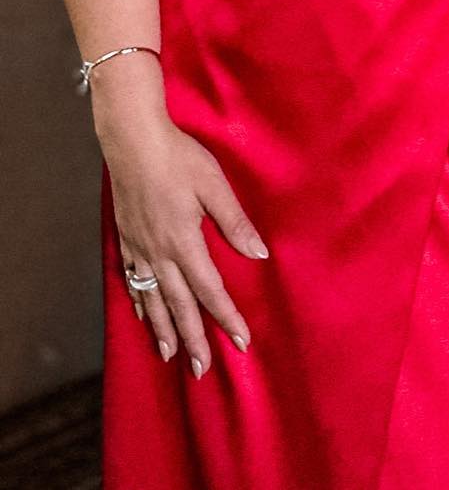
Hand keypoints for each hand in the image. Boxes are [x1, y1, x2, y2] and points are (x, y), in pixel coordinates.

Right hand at [94, 66, 267, 374]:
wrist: (133, 142)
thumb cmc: (178, 159)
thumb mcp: (214, 186)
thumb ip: (235, 222)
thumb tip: (259, 254)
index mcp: (184, 242)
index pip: (210, 290)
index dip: (226, 317)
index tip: (241, 341)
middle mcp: (159, 254)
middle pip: (179, 306)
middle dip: (193, 338)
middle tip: (202, 369)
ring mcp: (139, 249)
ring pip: (152, 300)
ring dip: (163, 330)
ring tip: (170, 356)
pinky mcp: (127, 239)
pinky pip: (133, 282)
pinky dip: (140, 304)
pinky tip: (143, 315)